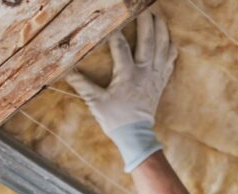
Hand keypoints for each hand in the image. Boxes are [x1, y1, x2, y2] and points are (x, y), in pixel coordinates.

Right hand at [66, 11, 176, 171]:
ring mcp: (155, 77)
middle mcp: (144, 73)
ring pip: (163, 48)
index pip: (121, 47)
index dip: (116, 33)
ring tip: (158, 17)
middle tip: (144, 8)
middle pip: (148, 41)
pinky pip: (170, 62)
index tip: (113, 21)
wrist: (136, 136)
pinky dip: (170, 49)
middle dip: (146, 22)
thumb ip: (83, 85)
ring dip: (162, 31)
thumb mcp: (96, 102)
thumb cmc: (115, 119)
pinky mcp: (161, 82)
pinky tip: (169, 40)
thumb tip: (67, 71)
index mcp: (128, 75)